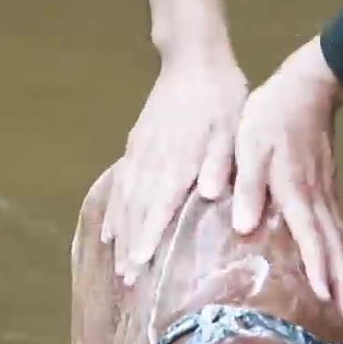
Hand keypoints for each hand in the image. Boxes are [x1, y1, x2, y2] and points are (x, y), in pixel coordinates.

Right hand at [102, 55, 248, 282]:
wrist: (193, 61)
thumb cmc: (221, 98)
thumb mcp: (233, 128)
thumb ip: (222, 162)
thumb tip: (212, 194)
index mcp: (178, 162)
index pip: (159, 207)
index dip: (148, 237)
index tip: (140, 265)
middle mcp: (153, 162)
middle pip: (137, 211)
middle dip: (131, 247)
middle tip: (127, 282)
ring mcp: (140, 155)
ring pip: (125, 201)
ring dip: (121, 235)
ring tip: (117, 266)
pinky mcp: (136, 147)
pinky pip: (120, 185)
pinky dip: (113, 211)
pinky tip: (109, 231)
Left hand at [231, 36, 342, 320]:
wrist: (308, 87)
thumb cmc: (271, 117)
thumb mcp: (249, 146)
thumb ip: (248, 186)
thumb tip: (245, 227)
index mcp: (296, 193)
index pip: (310, 238)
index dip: (317, 270)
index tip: (325, 300)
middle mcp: (317, 201)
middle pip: (333, 248)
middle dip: (341, 284)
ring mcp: (326, 197)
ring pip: (339, 242)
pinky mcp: (327, 192)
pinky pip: (337, 231)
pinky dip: (342, 255)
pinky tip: (340, 270)